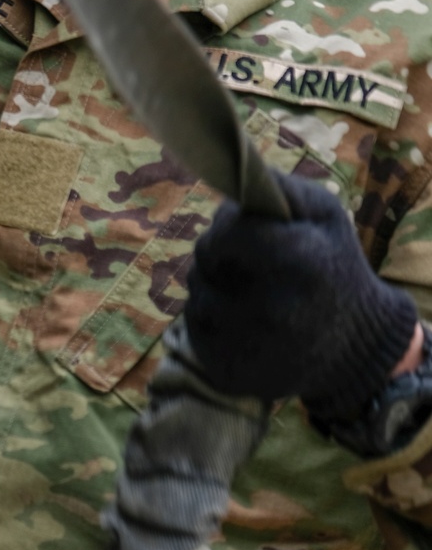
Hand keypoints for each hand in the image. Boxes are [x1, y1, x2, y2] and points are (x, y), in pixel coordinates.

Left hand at [184, 171, 417, 420]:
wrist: (355, 349)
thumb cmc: (334, 268)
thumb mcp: (324, 213)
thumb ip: (275, 187)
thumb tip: (228, 177)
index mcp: (297, 264)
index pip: (226, 230)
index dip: (229, 224)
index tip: (246, 231)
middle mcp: (268, 311)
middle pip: (204, 259)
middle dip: (219, 252)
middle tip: (253, 263)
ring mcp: (245, 348)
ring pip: (196, 291)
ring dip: (214, 283)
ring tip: (253, 292)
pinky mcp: (226, 371)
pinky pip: (194, 325)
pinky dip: (212, 317)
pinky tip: (245, 321)